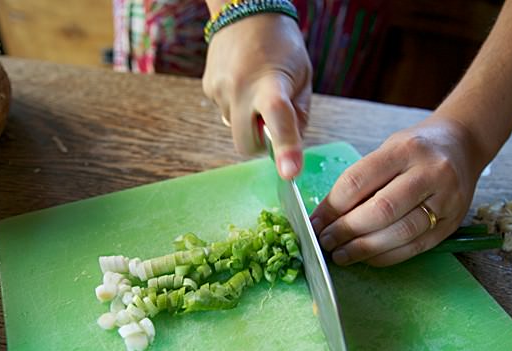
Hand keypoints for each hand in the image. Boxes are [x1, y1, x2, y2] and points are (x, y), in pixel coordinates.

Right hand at [202, 14, 311, 178]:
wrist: (245, 10)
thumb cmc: (282, 45)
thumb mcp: (303, 77)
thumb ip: (298, 115)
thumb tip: (287, 149)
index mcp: (270, 83)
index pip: (277, 119)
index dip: (285, 147)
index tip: (290, 173)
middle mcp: (240, 87)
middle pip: (247, 144)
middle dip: (261, 143)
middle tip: (272, 120)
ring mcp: (219, 89)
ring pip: (235, 130)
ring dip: (248, 122)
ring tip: (257, 89)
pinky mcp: (208, 88)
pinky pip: (225, 114)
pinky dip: (238, 109)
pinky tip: (243, 83)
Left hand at [309, 116, 485, 266]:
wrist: (462, 146)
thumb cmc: (414, 150)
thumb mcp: (385, 152)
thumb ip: (357, 182)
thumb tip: (323, 217)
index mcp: (405, 149)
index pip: (358, 181)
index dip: (331, 207)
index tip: (314, 223)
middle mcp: (429, 173)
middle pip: (380, 210)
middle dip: (346, 231)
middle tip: (325, 242)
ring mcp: (445, 200)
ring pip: (399, 232)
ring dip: (364, 248)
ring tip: (341, 254)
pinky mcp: (451, 225)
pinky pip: (414, 247)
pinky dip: (386, 256)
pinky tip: (367, 257)